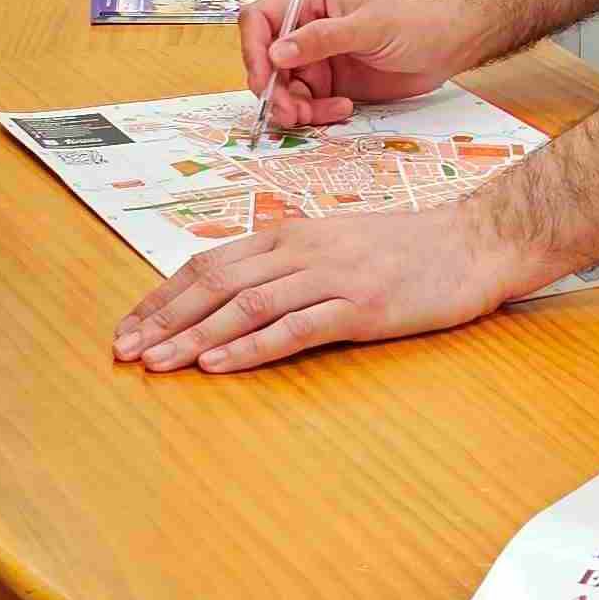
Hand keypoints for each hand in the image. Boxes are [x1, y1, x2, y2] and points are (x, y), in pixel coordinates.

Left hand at [112, 202, 544, 373]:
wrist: (474, 244)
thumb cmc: (407, 250)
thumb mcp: (336, 244)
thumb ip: (288, 263)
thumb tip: (236, 291)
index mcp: (291, 236)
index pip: (210, 264)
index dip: (163, 296)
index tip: (130, 326)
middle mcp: (302, 251)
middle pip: (216, 284)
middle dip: (163, 320)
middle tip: (125, 352)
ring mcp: (331, 277)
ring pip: (245, 306)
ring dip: (193, 336)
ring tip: (158, 363)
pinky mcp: (360, 307)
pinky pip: (294, 328)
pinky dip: (250, 347)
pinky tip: (219, 363)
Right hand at [237, 0, 474, 128]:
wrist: (446, 47)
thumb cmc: (412, 24)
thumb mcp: (368, 27)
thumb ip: (323, 39)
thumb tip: (277, 53)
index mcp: (309, 3)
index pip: (260, 19)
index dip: (252, 46)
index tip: (262, 76)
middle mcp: (305, 31)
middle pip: (266, 62)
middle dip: (273, 89)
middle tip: (289, 113)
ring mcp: (316, 61)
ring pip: (284, 89)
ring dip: (293, 107)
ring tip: (313, 117)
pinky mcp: (329, 86)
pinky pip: (307, 105)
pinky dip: (316, 114)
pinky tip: (343, 108)